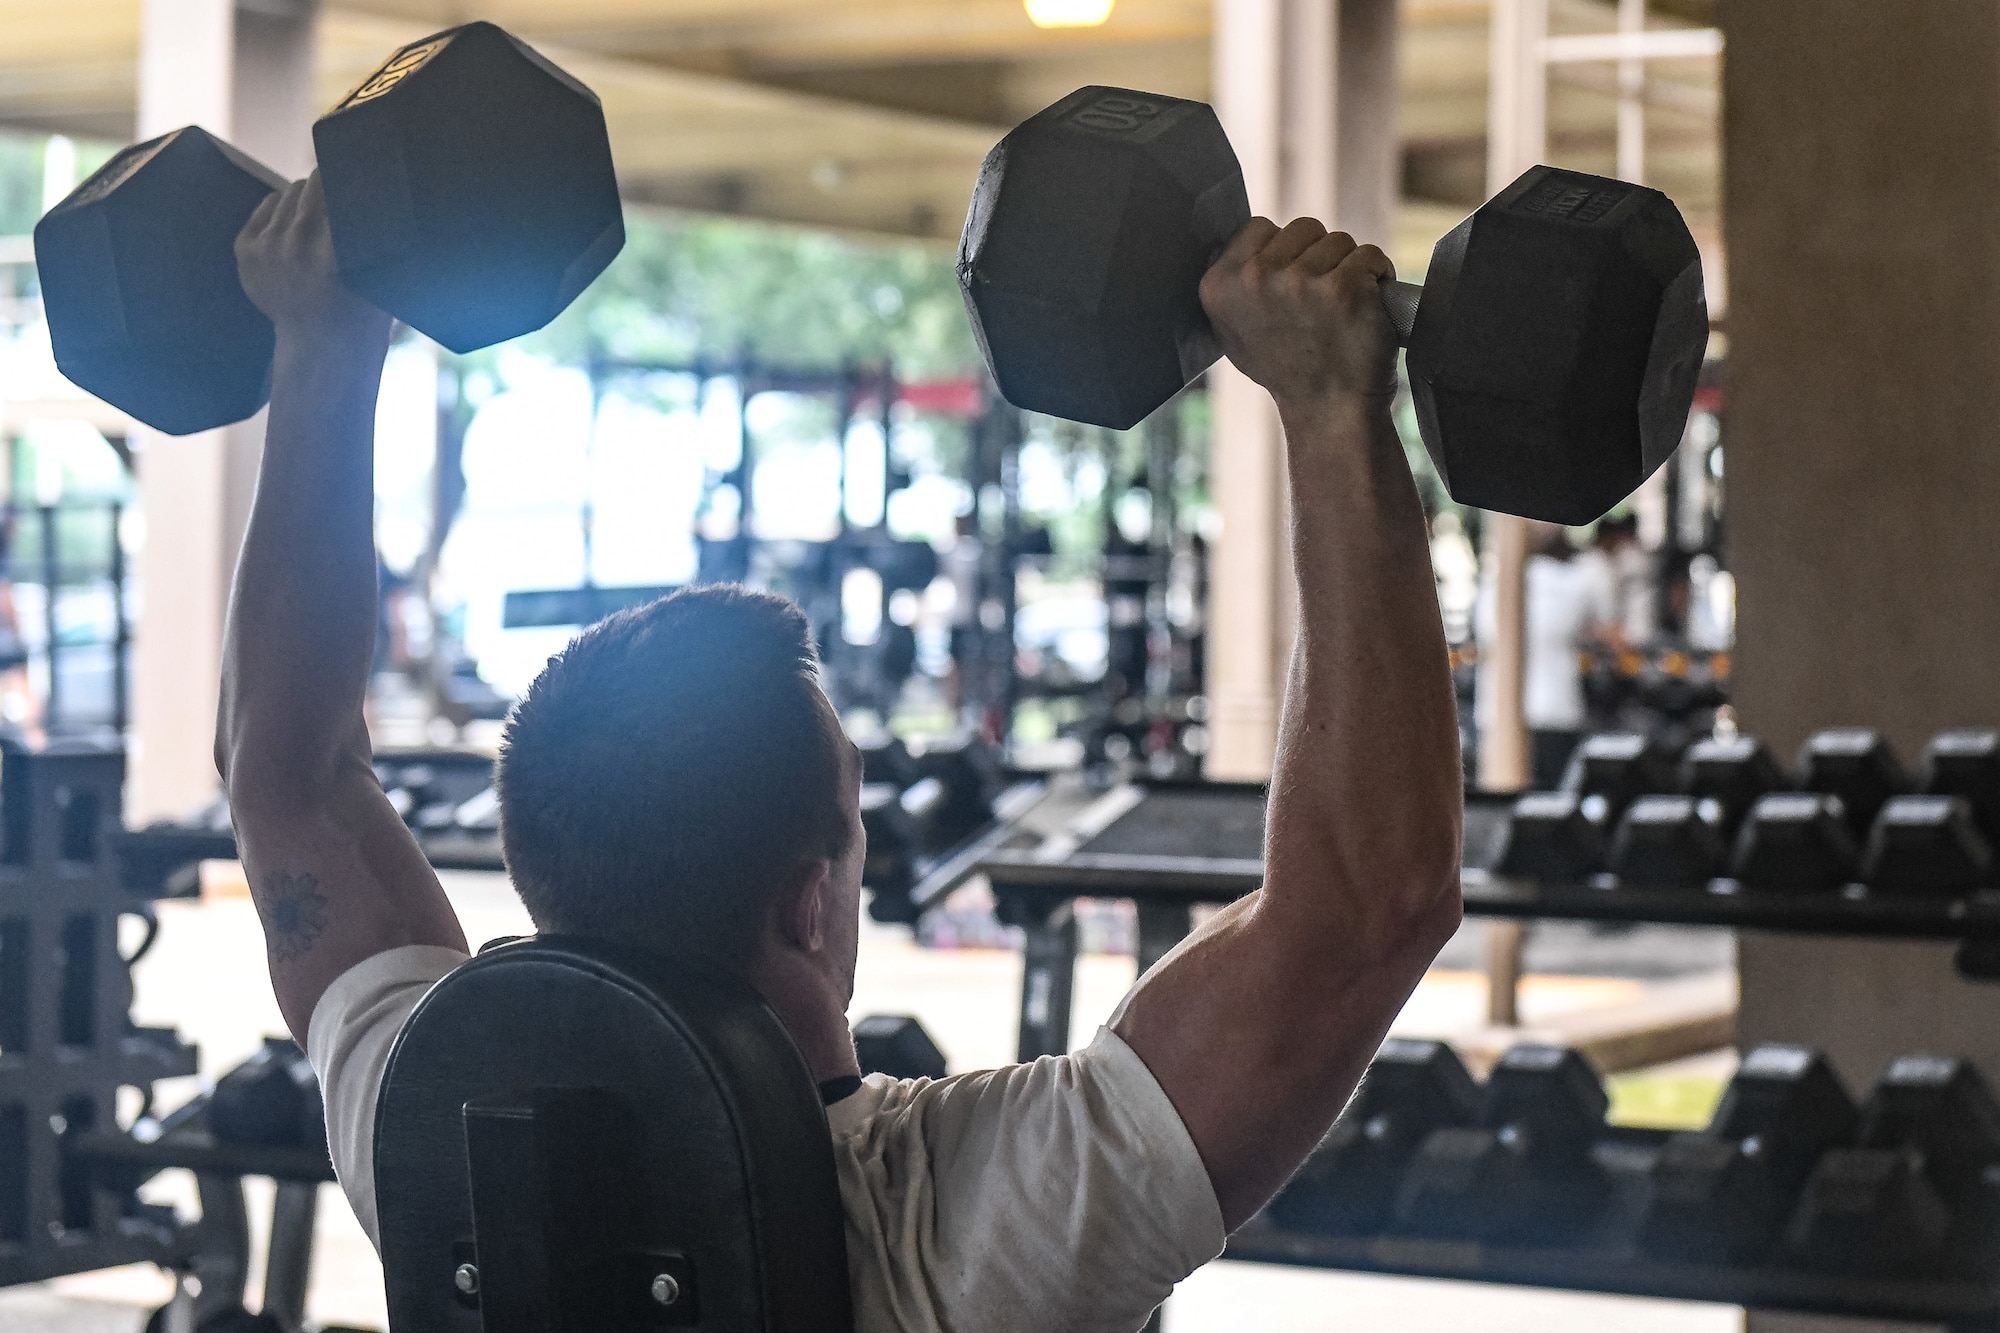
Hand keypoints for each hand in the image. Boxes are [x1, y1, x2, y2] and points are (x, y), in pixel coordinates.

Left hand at [235, 173, 391, 347]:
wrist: (320, 347)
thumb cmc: (363, 310)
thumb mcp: (379, 270)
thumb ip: (372, 230)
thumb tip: (377, 188)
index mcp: (336, 250)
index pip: (339, 187)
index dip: (351, 176)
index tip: (359, 172)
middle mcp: (298, 243)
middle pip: (313, 183)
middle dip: (329, 186)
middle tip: (339, 192)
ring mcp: (267, 246)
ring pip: (290, 191)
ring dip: (307, 198)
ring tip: (319, 216)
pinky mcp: (246, 249)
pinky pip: (268, 205)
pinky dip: (283, 210)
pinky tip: (296, 228)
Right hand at [1198, 218, 1396, 413]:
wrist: (1329, 412)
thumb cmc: (1287, 371)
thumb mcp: (1235, 331)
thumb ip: (1236, 284)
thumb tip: (1243, 246)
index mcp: (1219, 285)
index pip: (1260, 227)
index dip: (1284, 252)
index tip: (1292, 286)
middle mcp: (1254, 278)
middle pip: (1303, 228)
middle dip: (1318, 257)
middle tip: (1320, 304)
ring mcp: (1300, 281)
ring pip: (1339, 241)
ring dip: (1349, 269)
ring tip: (1342, 311)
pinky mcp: (1344, 287)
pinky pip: (1371, 256)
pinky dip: (1378, 278)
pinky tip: (1367, 309)